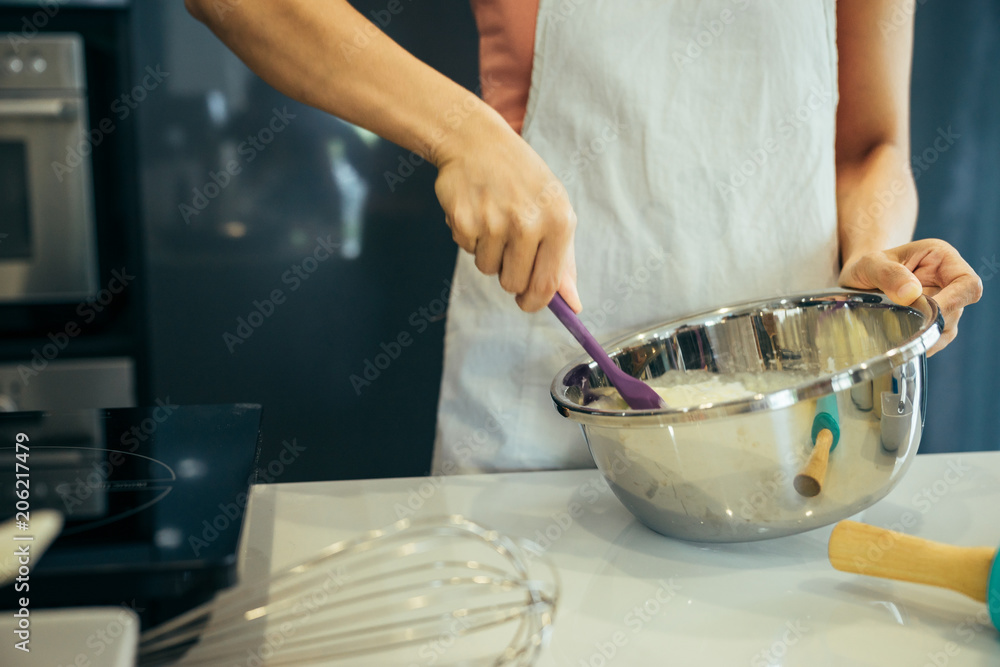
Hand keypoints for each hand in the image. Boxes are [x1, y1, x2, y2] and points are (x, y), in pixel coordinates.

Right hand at [433, 118, 580, 312]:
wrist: (477, 141)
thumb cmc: (523, 180)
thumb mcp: (554, 210)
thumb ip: (563, 260)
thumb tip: (572, 304)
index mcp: (559, 220)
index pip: (547, 283)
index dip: (535, 301)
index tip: (527, 302)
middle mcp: (528, 222)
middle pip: (514, 284)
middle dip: (508, 275)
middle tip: (508, 247)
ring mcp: (494, 222)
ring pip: (488, 269)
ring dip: (488, 253)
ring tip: (493, 220)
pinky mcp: (464, 221)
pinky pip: (467, 250)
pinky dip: (470, 238)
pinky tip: (476, 211)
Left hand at [839, 239, 983, 354]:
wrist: (858, 281)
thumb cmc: (866, 267)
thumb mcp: (869, 264)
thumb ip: (888, 274)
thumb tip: (911, 293)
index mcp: (941, 258)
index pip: (967, 282)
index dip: (954, 301)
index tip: (929, 313)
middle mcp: (947, 281)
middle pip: (958, 309)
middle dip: (932, 321)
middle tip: (902, 325)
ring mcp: (942, 303)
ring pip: (948, 328)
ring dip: (925, 336)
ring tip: (898, 334)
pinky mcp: (932, 321)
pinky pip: (935, 338)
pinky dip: (920, 344)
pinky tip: (902, 342)